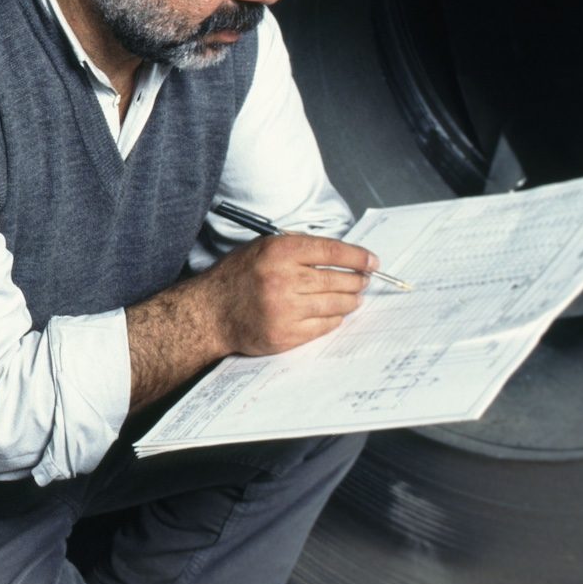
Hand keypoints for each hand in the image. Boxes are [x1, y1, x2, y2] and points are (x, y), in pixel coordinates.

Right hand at [194, 233, 378, 355]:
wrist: (210, 313)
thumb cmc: (236, 277)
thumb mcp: (262, 249)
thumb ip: (297, 249)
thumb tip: (339, 256)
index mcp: (278, 252)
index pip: (332, 251)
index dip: (358, 256)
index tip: (372, 261)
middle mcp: (283, 279)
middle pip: (339, 280)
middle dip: (358, 281)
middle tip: (364, 281)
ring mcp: (286, 310)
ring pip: (336, 304)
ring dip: (351, 301)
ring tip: (353, 298)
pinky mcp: (287, 334)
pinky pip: (325, 326)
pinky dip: (335, 319)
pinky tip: (335, 314)